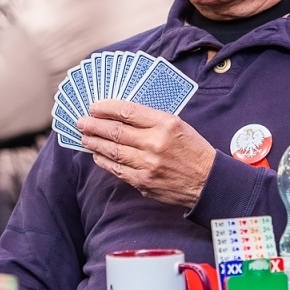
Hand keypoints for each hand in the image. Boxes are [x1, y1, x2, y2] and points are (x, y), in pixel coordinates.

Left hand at [78, 99, 216, 208]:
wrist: (208, 181)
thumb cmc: (193, 150)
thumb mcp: (178, 125)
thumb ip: (151, 120)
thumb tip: (120, 115)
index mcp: (165, 124)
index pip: (128, 112)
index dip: (107, 108)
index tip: (94, 106)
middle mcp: (155, 143)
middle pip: (115, 132)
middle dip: (94, 125)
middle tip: (81, 121)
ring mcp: (148, 165)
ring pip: (112, 151)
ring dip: (95, 143)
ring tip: (85, 137)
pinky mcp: (143, 182)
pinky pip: (117, 170)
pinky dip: (104, 161)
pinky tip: (97, 155)